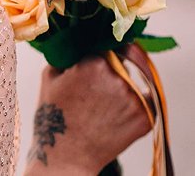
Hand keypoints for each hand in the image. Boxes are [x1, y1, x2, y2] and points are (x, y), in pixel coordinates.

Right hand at [23, 54, 151, 174]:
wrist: (65, 153)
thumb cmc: (53, 112)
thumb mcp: (51, 73)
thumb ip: (68, 54)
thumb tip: (80, 42)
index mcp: (94, 62)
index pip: (106, 44)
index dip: (101, 50)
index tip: (97, 57)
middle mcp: (118, 78)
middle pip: (124, 60)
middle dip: (114, 67)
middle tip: (100, 82)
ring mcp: (134, 99)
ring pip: (134, 80)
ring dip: (124, 85)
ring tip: (104, 102)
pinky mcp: (145, 118)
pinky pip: (145, 101)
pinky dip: (134, 104)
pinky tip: (115, 113)